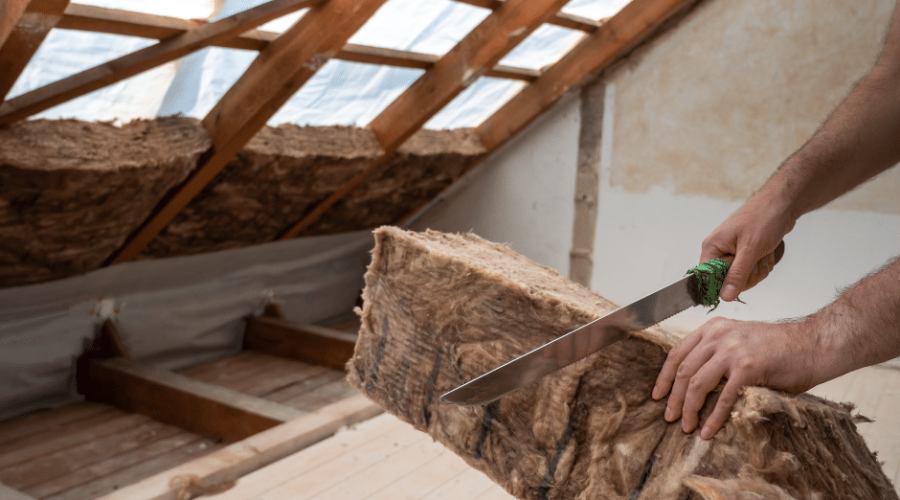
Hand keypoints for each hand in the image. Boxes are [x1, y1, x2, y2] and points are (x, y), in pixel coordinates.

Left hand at [651, 317, 817, 439]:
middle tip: (669, 417)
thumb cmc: (779, 348)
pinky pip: (723, 397)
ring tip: (687, 427)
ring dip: (689, 409)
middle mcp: (719, 336)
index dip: (664, 377)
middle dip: (673, 398)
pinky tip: (708, 431)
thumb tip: (693, 384)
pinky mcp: (748, 367)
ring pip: (698, 384)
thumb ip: (716, 354)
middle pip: (684, 371)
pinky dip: (713, 418)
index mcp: (713, 328)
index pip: (677, 353)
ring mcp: (732, 350)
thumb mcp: (738, 340)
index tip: (658, 394)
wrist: (813, 345)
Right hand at [702, 191, 795, 300]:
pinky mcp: (744, 253)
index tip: (740, 279)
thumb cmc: (763, 219)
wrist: (782, 204)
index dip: (722, 284)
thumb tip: (724, 297)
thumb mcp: (750, 250)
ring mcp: (732, 252)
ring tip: (764, 252)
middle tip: (757, 259)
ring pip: (742, 277)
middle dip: (748, 275)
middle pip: (727, 281)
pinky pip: (751, 271)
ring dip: (758, 268)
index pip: (707, 278)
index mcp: (712, 247)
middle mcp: (718, 251)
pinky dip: (762, 264)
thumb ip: (737, 275)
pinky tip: (767, 251)